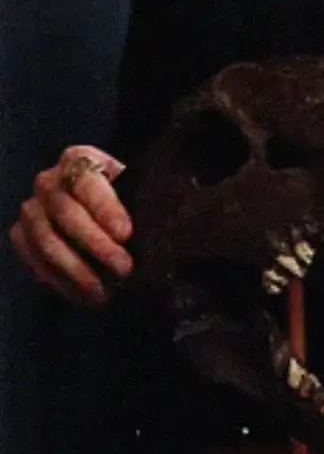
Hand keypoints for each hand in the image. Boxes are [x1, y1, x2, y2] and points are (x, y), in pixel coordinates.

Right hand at [10, 145, 133, 305]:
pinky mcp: (21, 235)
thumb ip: (149, 195)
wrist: (104, 212)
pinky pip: (34, 260)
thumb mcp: (139, 187)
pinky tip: (86, 295)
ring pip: (46, 239)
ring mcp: (32, 208)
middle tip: (124, 267)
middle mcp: (49, 180)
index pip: (87, 180)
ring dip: (76, 268)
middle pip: (65, 211)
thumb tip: (171, 216)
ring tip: (104, 290)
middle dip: (96, 243)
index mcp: (79, 158)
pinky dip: (60, 281)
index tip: (126, 233)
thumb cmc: (128, 197)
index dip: (105, 208)